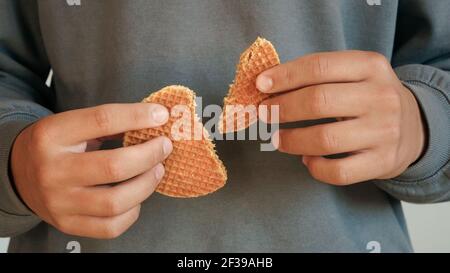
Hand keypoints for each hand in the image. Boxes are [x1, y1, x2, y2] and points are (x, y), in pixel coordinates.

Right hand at [11, 103, 172, 238]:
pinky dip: (133, 212)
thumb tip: (155, 119)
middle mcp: (52, 171)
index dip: (138, 117)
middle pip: (114, 167)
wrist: (19, 174)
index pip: (102, 120)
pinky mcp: (67, 224)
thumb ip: (108, 123)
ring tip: (156, 170)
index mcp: (52, 135)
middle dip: (150, 155)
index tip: (161, 115)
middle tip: (164, 146)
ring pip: (115, 202)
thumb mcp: (72, 125)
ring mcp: (59, 202)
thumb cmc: (57, 146)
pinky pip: (111, 227)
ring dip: (147, 185)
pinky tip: (137, 197)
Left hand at [257, 51, 424, 184]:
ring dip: (291, 140)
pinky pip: (338, 171)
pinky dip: (315, 168)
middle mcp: (381, 97)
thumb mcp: (354, 75)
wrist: (414, 128)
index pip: (320, 66)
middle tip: (264, 113)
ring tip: (277, 139)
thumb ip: (318, 76)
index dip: (285, 76)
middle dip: (282, 108)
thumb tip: (266, 85)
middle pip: (318, 101)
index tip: (260, 85)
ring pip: (325, 139)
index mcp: (371, 66)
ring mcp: (385, 132)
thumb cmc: (368, 98)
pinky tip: (307, 160)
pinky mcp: (382, 162)